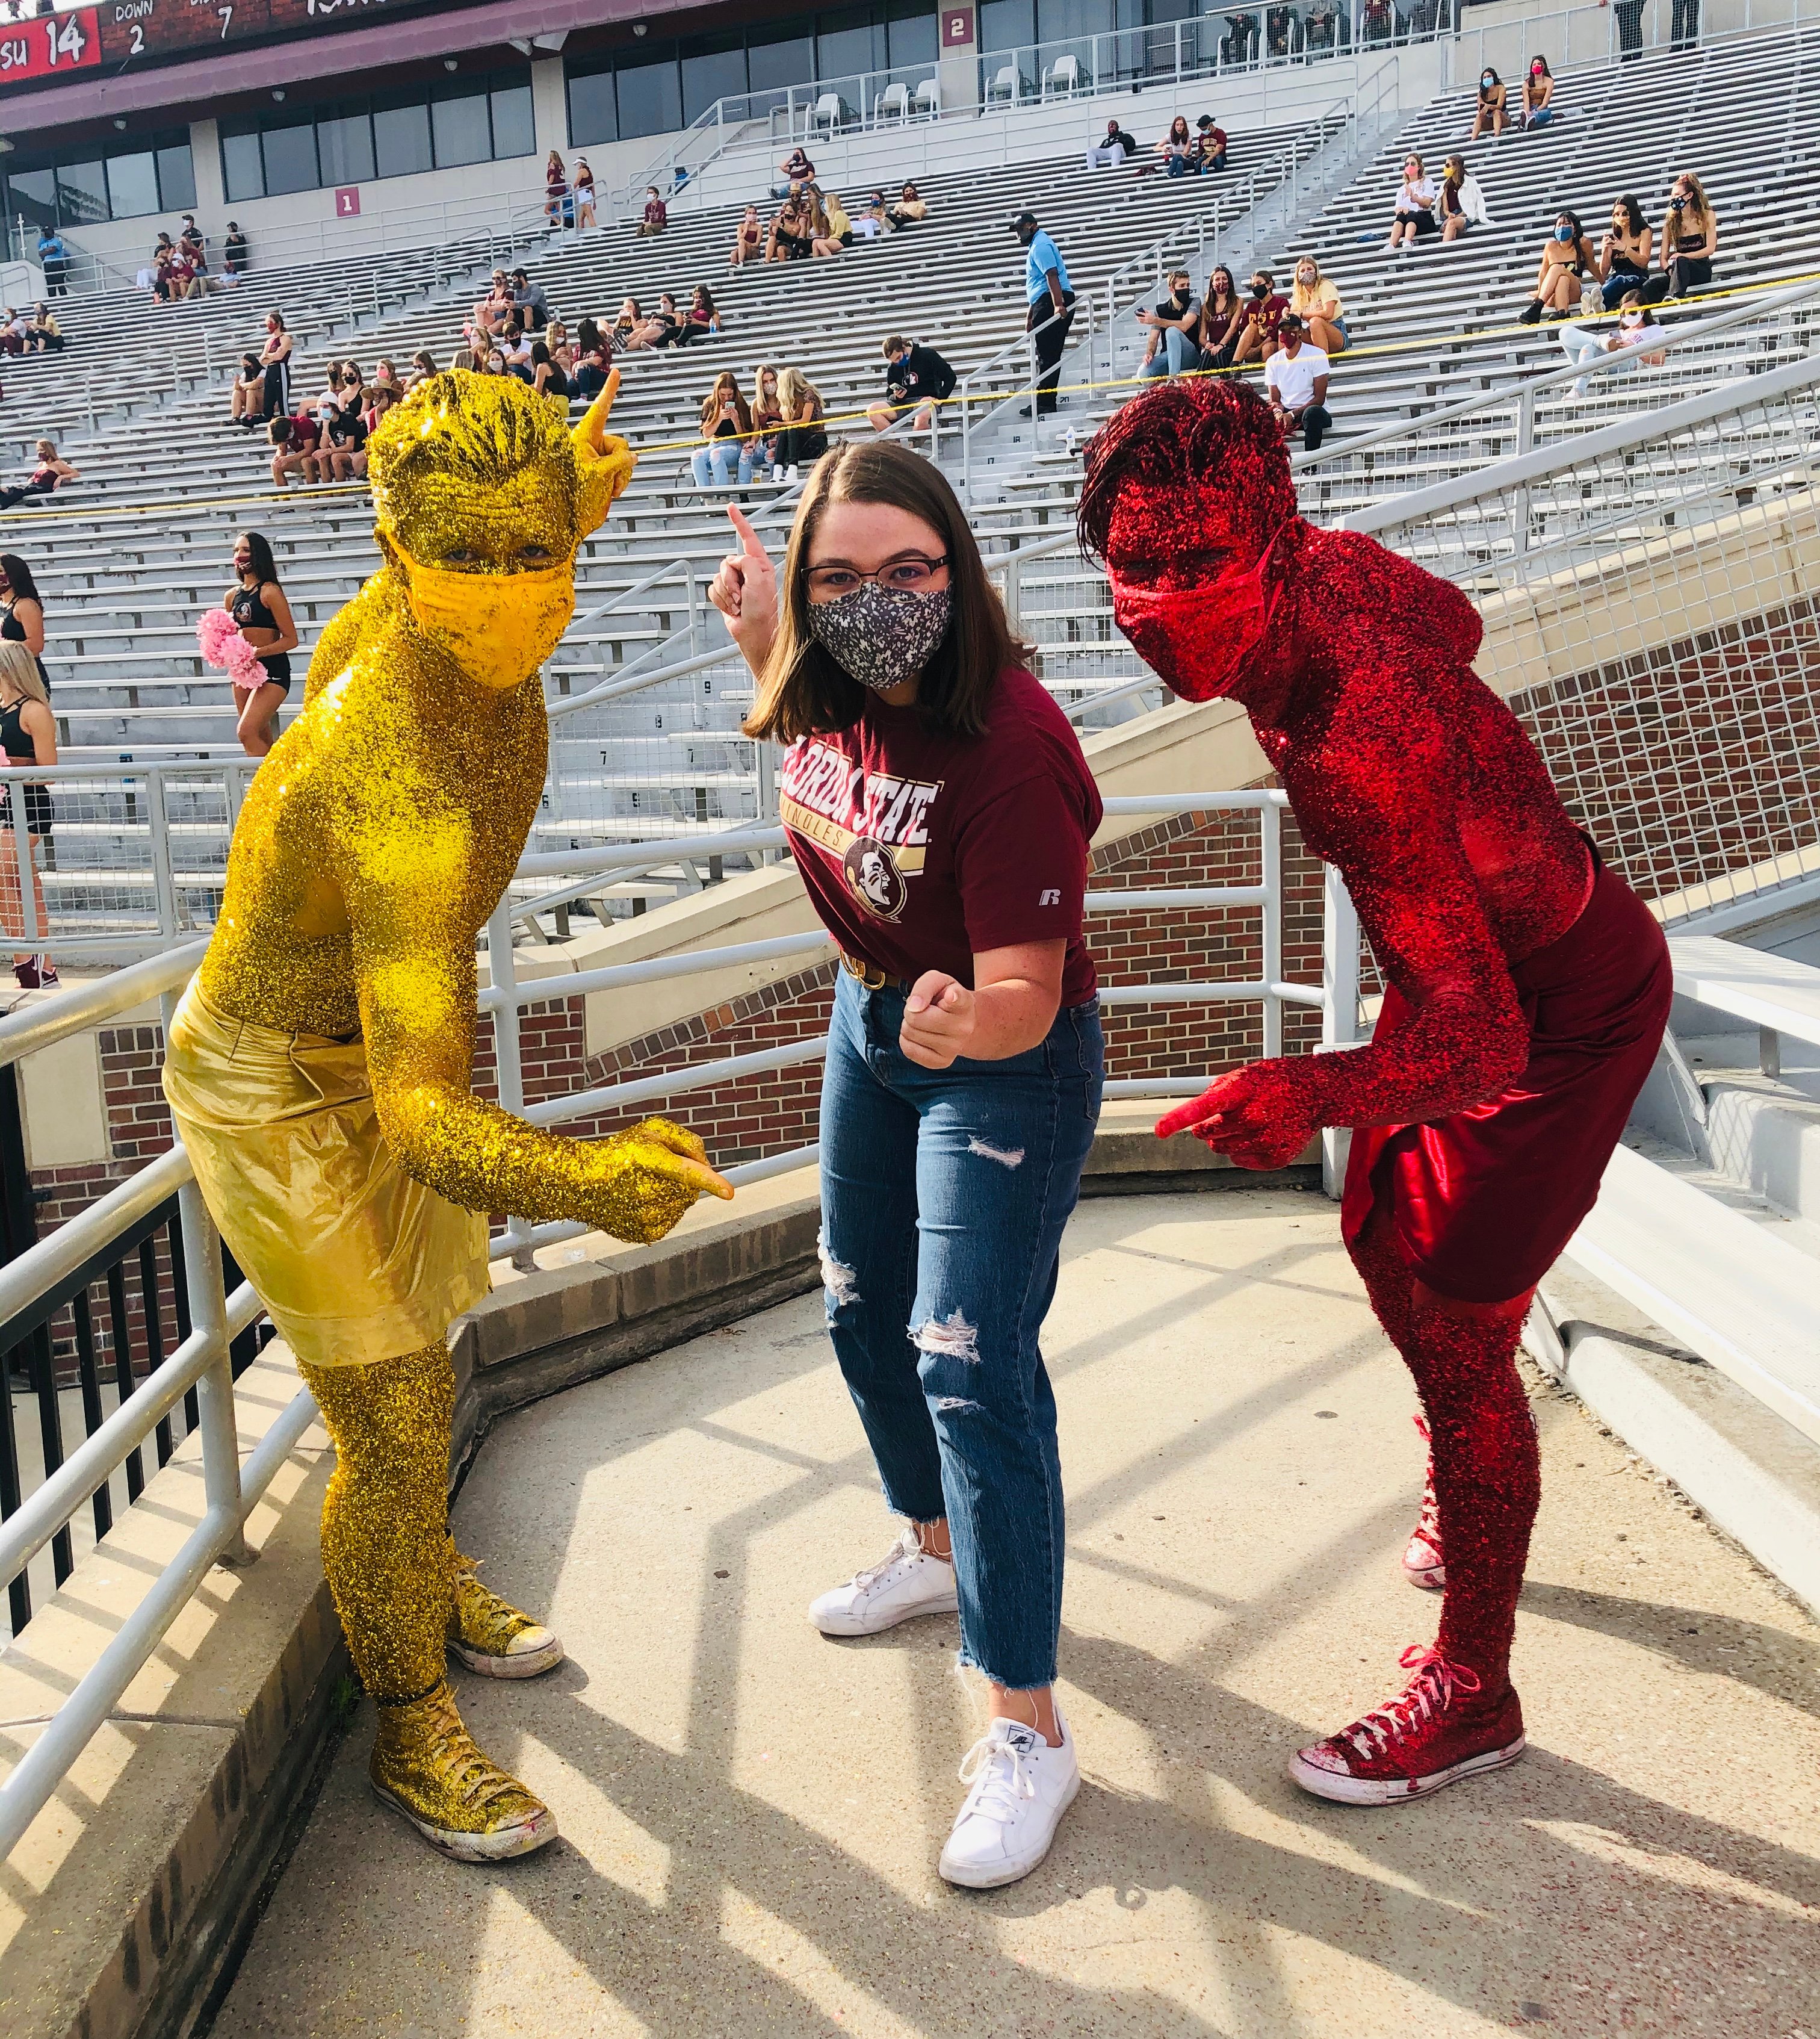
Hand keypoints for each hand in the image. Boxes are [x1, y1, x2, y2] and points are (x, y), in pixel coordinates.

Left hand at [571, 369, 634, 533]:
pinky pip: (622, 472)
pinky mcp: (603, 473)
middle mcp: (592, 444)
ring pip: (625, 460)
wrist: (565, 516)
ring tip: (608, 490)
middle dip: (621, 463)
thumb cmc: (570, 491)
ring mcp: (598, 459)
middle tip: (610, 480)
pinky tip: (609, 493)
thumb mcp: (597, 473)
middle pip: (621, 443)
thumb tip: (633, 458)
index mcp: (585, 437)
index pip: (600, 409)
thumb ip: (619, 462)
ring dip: (621, 477)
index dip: (609, 390)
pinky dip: (620, 483)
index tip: (616, 371)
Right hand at [592, 1115, 733, 1243]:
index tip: (729, 1193)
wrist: (584, 1181)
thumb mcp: (652, 1130)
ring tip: (643, 1185)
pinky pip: (672, 1219)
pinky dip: (666, 1209)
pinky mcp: (645, 1233)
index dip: (709, 1182)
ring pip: (683, 1204)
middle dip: (683, 1178)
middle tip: (655, 1170)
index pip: (685, 1171)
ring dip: (673, 1194)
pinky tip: (644, 1200)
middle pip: (690, 1188)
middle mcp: (647, 1190)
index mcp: (651, 1161)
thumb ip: (686, 1140)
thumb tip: (706, 1164)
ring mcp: (645, 1215)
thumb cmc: (621, 1151)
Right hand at [708, 504, 778, 671]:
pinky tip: (732, 608)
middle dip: (731, 580)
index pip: (747, 538)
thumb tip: (734, 561)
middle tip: (742, 595)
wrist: (755, 634)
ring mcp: (736, 583)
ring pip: (718, 577)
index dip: (739, 522)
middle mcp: (747, 571)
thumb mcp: (759, 580)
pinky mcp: (726, 595)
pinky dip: (720, 600)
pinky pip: (712, 590)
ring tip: (739, 604)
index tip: (730, 507)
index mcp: (759, 564)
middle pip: (726, 562)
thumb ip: (746, 562)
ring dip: (726, 593)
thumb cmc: (763, 611)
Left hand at [899, 971, 975, 1068]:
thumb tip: (913, 1008)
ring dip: (909, 1024)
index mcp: (964, 1002)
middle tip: (924, 1009)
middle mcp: (964, 1027)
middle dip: (911, 1011)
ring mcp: (954, 1048)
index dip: (953, 997)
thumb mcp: (937, 982)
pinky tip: (921, 1034)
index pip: (959, 1000)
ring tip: (925, 1021)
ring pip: (909, 1033)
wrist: (961, 1022)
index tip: (951, 995)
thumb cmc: (945, 998)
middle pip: (915, 1018)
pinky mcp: (942, 1063)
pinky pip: (909, 1050)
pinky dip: (907, 1040)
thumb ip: (924, 987)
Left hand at [1154, 1060, 1321, 1170]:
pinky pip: (1240, 1160)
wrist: (1317, 1092)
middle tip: (1228, 1116)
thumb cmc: (1275, 1081)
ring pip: (1221, 1149)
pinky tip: (1262, 1134)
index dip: (1178, 1119)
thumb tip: (1198, 1114)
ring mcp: (1264, 1139)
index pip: (1203, 1107)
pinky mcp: (1274, 1158)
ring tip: (1250, 1122)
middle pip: (1208, 1134)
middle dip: (1209, 1128)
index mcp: (1240, 1091)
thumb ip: (1217, 1092)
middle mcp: (1252, 1117)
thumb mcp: (1243, 1075)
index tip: (1159, 1131)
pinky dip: (1244, 1150)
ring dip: (1226, 1139)